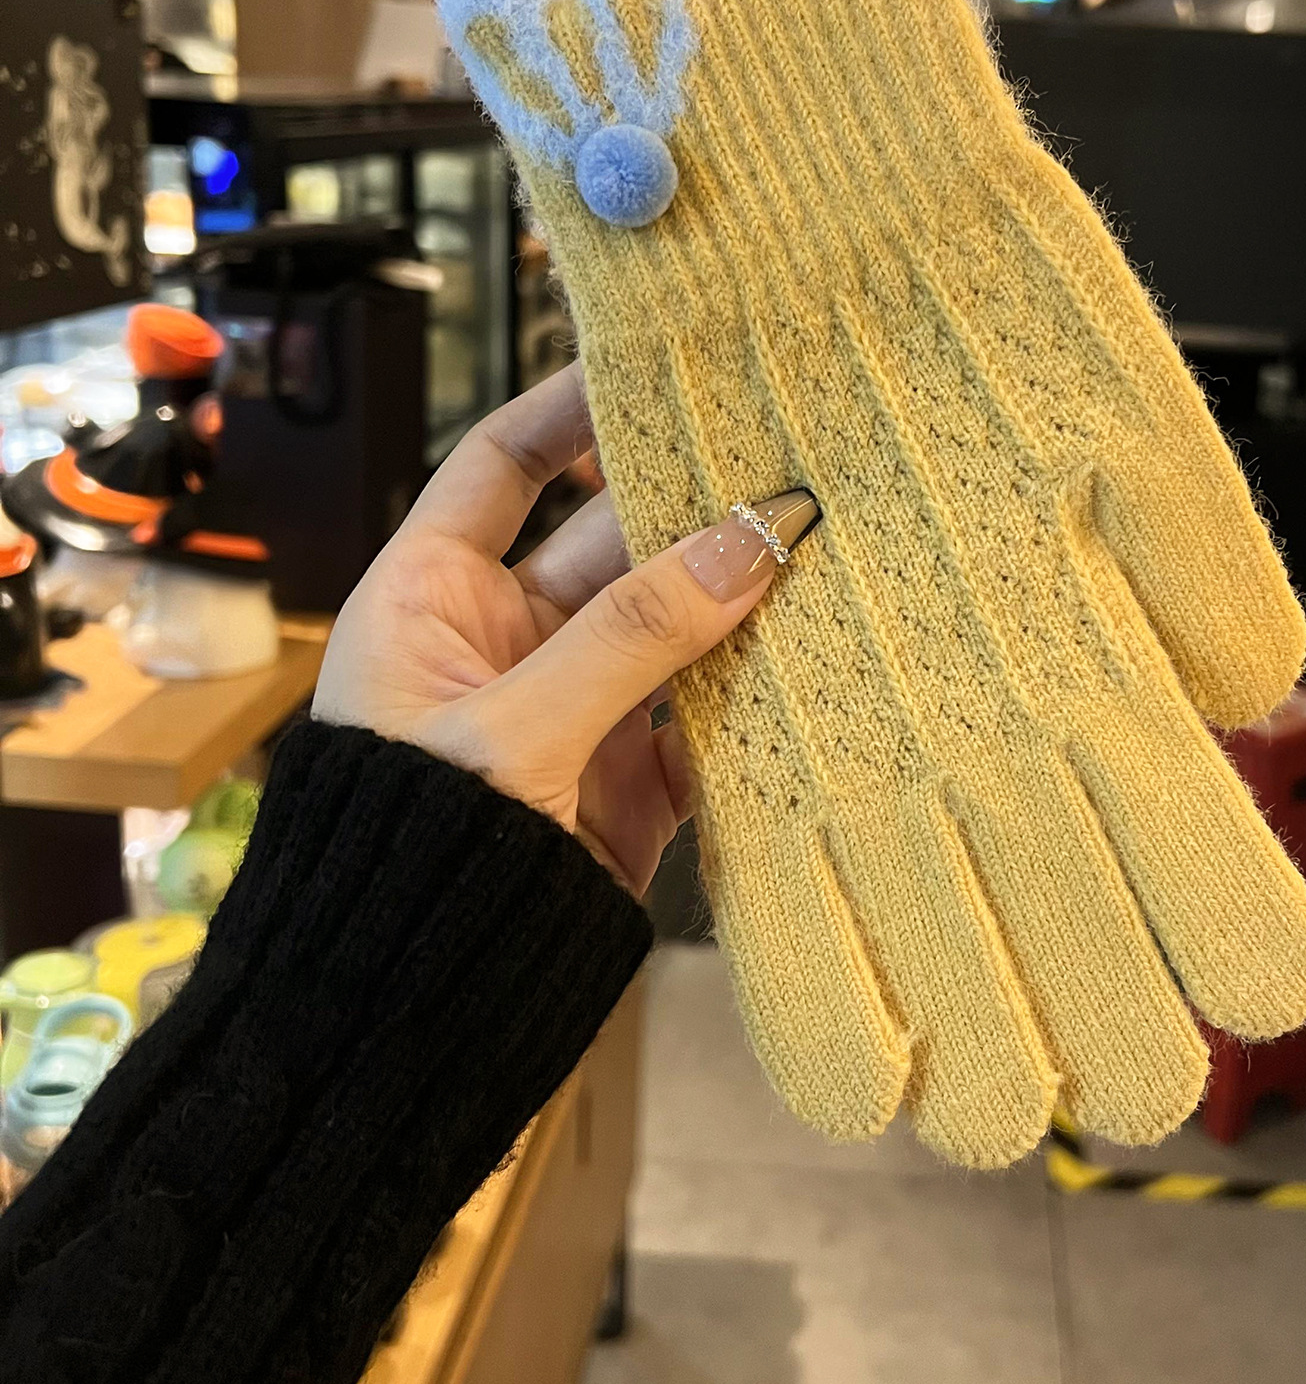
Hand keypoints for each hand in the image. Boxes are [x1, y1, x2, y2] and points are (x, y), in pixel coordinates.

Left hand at [315, 366, 807, 894]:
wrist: (399, 1021)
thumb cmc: (406, 856)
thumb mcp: (512, 728)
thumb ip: (634, 634)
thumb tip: (758, 537)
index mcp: (432, 596)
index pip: (503, 466)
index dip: (570, 408)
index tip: (654, 362)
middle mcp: (505, 638)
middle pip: (612, 541)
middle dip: (693, 507)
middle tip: (787, 455)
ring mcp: (572, 710)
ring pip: (672, 628)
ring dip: (739, 600)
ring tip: (829, 544)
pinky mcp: (628, 782)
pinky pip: (704, 717)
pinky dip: (757, 698)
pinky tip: (819, 660)